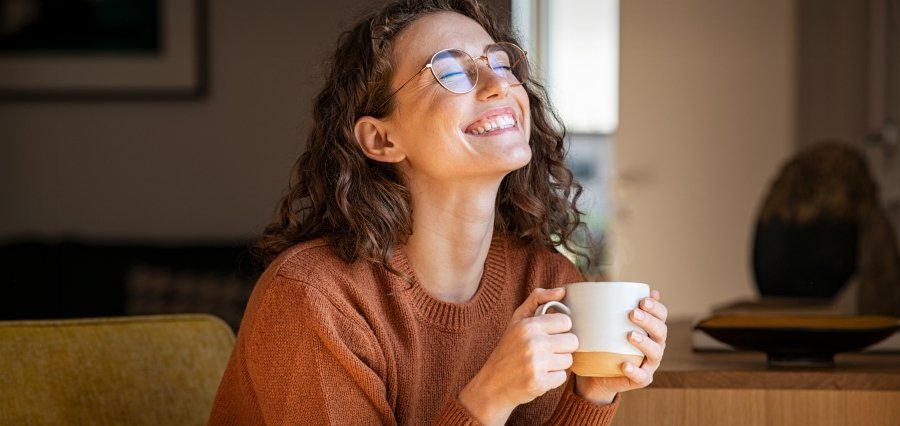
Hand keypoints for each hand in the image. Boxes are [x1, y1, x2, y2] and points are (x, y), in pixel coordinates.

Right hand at [459, 288, 577, 425]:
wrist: (492, 384)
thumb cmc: (508, 349)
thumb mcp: (517, 320)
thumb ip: (538, 299)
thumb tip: (562, 290)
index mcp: (528, 325)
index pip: (566, 322)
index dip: (560, 329)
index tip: (549, 334)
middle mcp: (532, 343)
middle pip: (572, 341)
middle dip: (562, 347)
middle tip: (547, 350)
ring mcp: (536, 364)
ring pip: (569, 360)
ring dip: (558, 363)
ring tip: (541, 363)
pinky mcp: (539, 383)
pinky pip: (562, 377)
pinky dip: (553, 378)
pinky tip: (539, 375)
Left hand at [574, 290, 667, 404]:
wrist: (597, 373)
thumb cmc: (605, 343)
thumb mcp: (606, 323)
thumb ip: (610, 306)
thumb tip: (607, 285)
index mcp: (651, 329)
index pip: (661, 315)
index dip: (656, 307)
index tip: (642, 300)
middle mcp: (655, 345)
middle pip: (660, 331)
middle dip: (649, 321)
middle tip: (632, 314)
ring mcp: (649, 363)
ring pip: (655, 353)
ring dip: (644, 343)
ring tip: (630, 335)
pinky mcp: (641, 379)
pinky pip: (641, 376)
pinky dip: (635, 370)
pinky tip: (625, 364)